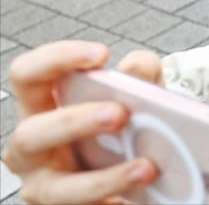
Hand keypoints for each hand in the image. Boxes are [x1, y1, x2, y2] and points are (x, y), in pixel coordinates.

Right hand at [2, 42, 163, 203]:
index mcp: (40, 107)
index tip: (102, 54)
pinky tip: (139, 197)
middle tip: (120, 114)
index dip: (57, 59)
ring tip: (145, 167)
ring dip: (104, 178)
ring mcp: (44, 185)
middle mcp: (31, 147)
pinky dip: (115, 202)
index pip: (26, 75)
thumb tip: (136, 67)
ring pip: (58, 188)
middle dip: (75, 123)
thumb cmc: (121, 127)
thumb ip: (140, 75)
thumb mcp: (135, 95)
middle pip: (31, 133)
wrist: (137, 173)